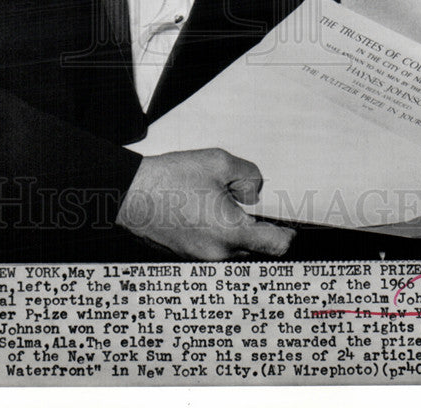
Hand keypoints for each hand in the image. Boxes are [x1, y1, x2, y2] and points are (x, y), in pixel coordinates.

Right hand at [116, 148, 294, 259]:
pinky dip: (213, 233)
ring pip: (231, 247)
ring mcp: (199, 258)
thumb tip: (254, 192)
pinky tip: (200, 210)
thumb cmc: (172, 178)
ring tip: (216, 202)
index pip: (276, 246)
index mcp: (232, 233)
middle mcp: (218, 253)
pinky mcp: (184, 256)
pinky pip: (211, 248)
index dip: (287, 235)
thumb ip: (249, 176)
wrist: (130, 194)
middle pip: (253, 246)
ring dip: (233, 230)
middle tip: (244, 202)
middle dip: (254, 226)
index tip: (289, 227)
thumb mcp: (219, 162)